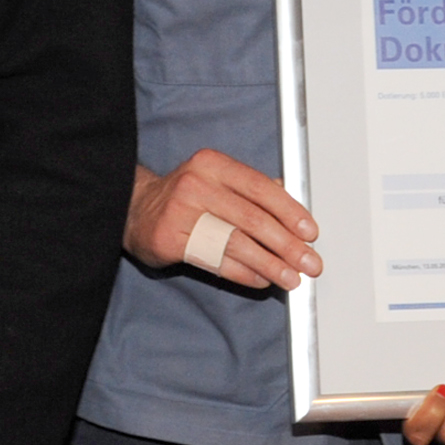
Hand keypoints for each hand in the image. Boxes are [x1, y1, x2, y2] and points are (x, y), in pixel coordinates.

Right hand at [124, 150, 318, 290]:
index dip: (290, 212)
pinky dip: (244, 274)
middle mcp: (197, 183)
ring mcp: (181, 211)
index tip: (309, 232)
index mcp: (213, 164)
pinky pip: (216, 261)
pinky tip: (261, 280)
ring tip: (290, 278)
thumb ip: (253, 190)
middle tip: (309, 262)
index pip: (261, 188)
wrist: (135, 210)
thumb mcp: (217, 181)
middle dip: (287, 245)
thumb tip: (292, 206)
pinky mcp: (170, 239)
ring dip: (270, 264)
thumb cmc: (184, 197)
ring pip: (236, 242)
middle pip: (253, 219)